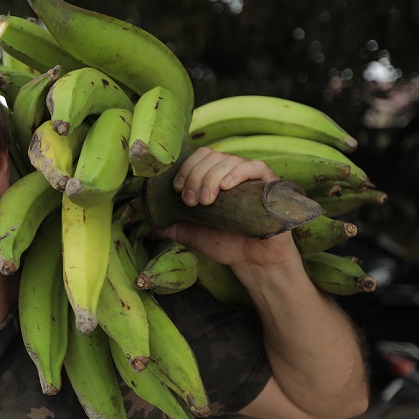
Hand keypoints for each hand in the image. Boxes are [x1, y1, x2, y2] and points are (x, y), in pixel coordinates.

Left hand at [154, 147, 299, 272]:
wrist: (250, 262)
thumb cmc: (223, 243)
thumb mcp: (190, 232)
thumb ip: (170, 225)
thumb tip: (148, 221)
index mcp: (214, 177)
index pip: (199, 156)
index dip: (185, 168)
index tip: (176, 189)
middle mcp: (232, 173)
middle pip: (211, 156)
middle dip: (195, 176)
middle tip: (190, 201)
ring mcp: (251, 178)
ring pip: (229, 160)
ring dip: (212, 178)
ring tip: (206, 201)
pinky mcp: (270, 186)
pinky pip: (256, 167)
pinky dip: (238, 172)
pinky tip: (226, 187)